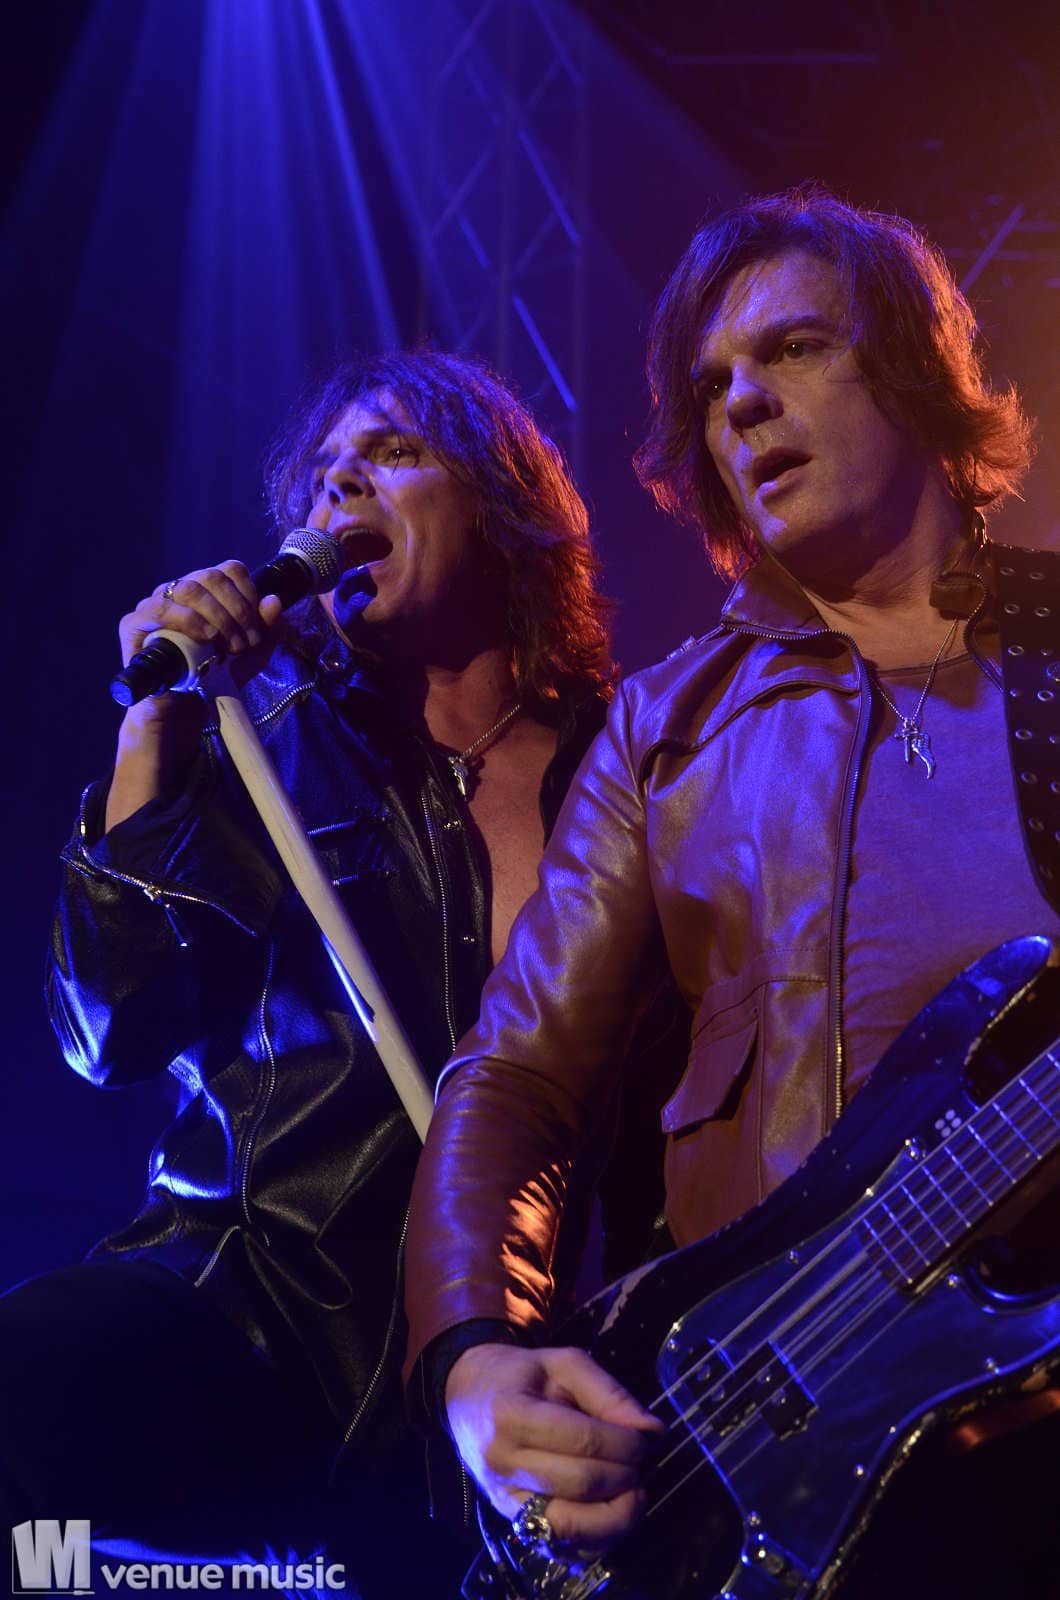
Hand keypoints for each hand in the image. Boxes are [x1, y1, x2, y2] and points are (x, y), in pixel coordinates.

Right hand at [118, 561, 284, 695]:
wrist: (183, 711)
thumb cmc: (214, 678)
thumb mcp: (251, 657)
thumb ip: (268, 631)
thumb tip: (273, 601)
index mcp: (206, 591)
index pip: (229, 570)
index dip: (249, 594)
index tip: (257, 628)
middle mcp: (178, 591)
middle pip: (212, 576)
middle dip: (237, 610)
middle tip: (244, 643)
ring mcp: (155, 604)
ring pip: (188, 588)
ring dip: (218, 617)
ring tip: (227, 646)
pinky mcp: (134, 623)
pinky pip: (160, 608)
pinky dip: (189, 620)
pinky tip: (206, 637)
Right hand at [445, 1343, 663, 1550]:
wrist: (469, 1399)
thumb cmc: (520, 1376)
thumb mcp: (564, 1365)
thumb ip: (609, 1394)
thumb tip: (652, 1430)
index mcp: (512, 1414)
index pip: (582, 1441)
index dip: (625, 1443)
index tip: (646, 1438)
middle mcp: (503, 1464)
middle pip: (581, 1483)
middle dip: (625, 1475)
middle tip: (641, 1462)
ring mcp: (505, 1500)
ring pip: (572, 1527)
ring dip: (616, 1515)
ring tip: (632, 1491)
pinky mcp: (513, 1523)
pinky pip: (561, 1547)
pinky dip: (596, 1539)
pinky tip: (610, 1512)